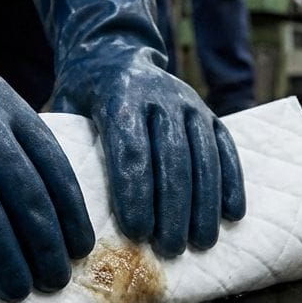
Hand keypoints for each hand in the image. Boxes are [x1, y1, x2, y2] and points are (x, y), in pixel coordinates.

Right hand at [0, 0, 94, 301]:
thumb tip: (48, 203)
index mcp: (3, 104)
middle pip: (22, 193)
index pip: (51, 165)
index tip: (79, 251)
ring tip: (16, 292)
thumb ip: (11, 135)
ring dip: (3, 257)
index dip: (70, 213)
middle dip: (43, 245)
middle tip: (53, 284)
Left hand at [50, 47, 245, 255]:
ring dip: (204, 203)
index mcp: (120, 96)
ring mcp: (190, 103)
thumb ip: (72, 149)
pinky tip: (233, 215)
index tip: (136, 232)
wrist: (114, 53)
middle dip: (173, 207)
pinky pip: (226, 148)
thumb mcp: (68, 112)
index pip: (132, 149)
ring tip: (201, 242)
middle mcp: (161, 96)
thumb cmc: (84, 99)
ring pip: (203, 156)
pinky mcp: (209, 113)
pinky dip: (231, 182)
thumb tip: (68, 207)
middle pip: (172, 158)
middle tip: (170, 249)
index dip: (135, 193)